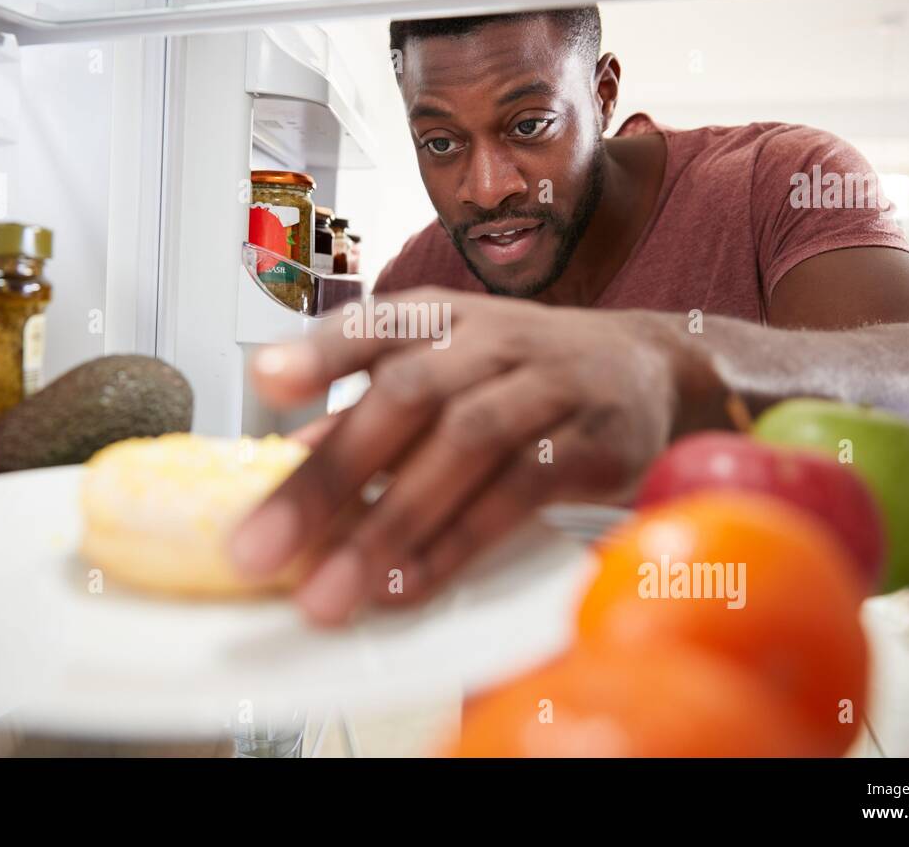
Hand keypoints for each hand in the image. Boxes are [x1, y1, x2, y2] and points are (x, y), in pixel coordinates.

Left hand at [229, 289, 725, 624]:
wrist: (646, 367)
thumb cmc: (520, 374)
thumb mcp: (444, 371)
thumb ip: (368, 414)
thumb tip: (284, 467)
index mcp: (440, 318)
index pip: (374, 324)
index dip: (320, 352)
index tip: (264, 381)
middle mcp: (491, 341)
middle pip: (409, 394)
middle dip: (331, 475)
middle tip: (262, 549)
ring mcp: (549, 385)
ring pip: (466, 443)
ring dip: (391, 522)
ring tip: (331, 590)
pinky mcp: (595, 441)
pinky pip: (522, 493)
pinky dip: (461, 541)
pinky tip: (409, 583)